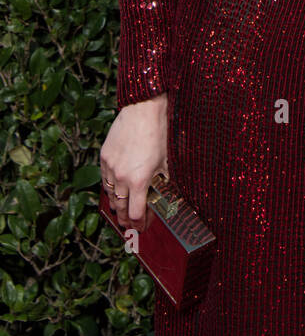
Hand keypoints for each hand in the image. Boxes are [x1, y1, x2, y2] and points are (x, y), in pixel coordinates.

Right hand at [99, 93, 168, 229]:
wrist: (144, 108)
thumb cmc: (160, 132)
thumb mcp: (168, 161)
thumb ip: (166, 181)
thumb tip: (170, 195)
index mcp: (139, 181)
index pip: (135, 213)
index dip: (138, 223)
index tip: (142, 227)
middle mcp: (121, 177)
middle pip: (120, 207)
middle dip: (125, 219)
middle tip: (129, 226)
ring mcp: (110, 166)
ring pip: (110, 194)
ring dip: (116, 204)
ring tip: (121, 211)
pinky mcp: (104, 156)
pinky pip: (105, 179)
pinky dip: (110, 187)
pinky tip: (115, 190)